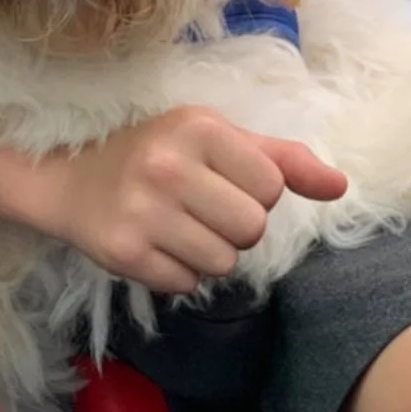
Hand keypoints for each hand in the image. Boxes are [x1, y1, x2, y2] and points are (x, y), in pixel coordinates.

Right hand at [39, 106, 346, 293]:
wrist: (70, 180)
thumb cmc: (158, 153)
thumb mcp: (217, 139)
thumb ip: (282, 159)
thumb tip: (341, 187)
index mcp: (197, 127)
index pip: (271, 186)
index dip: (256, 192)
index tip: (222, 182)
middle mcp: (167, 165)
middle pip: (251, 229)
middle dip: (235, 228)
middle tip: (202, 209)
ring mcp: (142, 210)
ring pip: (223, 263)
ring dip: (210, 253)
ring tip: (179, 227)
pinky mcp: (123, 252)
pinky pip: (187, 284)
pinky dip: (179, 272)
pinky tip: (157, 244)